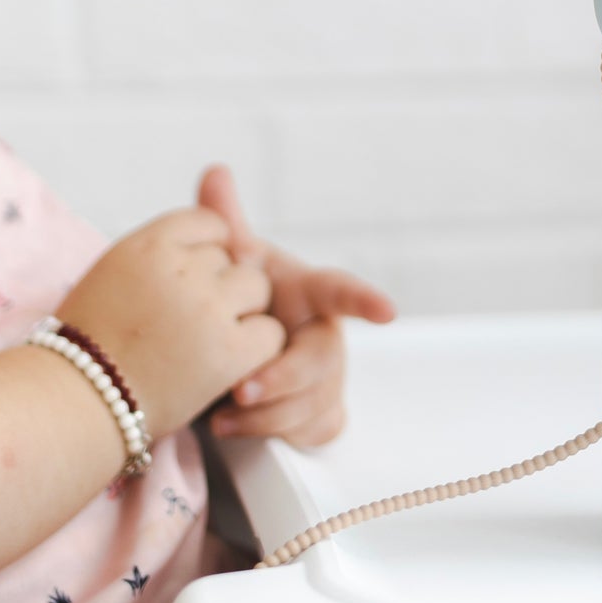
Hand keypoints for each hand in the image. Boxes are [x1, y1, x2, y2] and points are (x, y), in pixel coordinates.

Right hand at [56, 207, 284, 438]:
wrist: (76, 404)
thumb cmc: (90, 345)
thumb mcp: (115, 275)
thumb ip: (162, 254)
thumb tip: (223, 244)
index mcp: (147, 244)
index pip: (209, 224)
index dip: (208, 254)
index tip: (192, 283)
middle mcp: (180, 268)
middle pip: (235, 259)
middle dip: (223, 287)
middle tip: (193, 323)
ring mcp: (207, 307)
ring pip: (258, 289)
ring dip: (244, 313)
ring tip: (209, 342)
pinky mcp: (230, 349)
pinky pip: (270, 333)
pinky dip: (257, 349)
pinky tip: (228, 363)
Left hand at [196, 165, 395, 447]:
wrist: (245, 350)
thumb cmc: (246, 300)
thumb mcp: (231, 263)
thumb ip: (225, 223)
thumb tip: (214, 171)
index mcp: (310, 295)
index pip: (340, 292)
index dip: (364, 300)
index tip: (387, 312)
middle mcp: (326, 335)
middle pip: (323, 359)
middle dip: (285, 377)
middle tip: (244, 389)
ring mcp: (326, 376)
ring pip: (311, 402)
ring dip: (266, 413)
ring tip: (220, 415)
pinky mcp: (319, 412)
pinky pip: (308, 428)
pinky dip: (266, 431)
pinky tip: (230, 424)